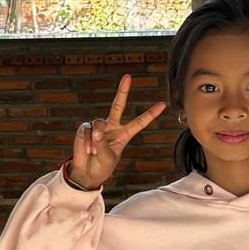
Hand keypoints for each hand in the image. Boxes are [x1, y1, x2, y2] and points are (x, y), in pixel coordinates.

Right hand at [69, 74, 165, 189]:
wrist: (86, 172)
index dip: (150, 114)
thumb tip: (95, 132)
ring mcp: (99, 127)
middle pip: (118, 105)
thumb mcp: (108, 159)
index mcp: (124, 134)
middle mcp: (112, 127)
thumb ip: (103, 144)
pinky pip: (86, 129)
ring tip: (93, 151)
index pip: (139, 122)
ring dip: (96, 139)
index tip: (162, 105)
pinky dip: (86, 140)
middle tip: (127, 77)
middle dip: (122, 91)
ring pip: (99, 123)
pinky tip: (87, 150)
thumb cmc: (102, 167)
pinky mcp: (85, 129)